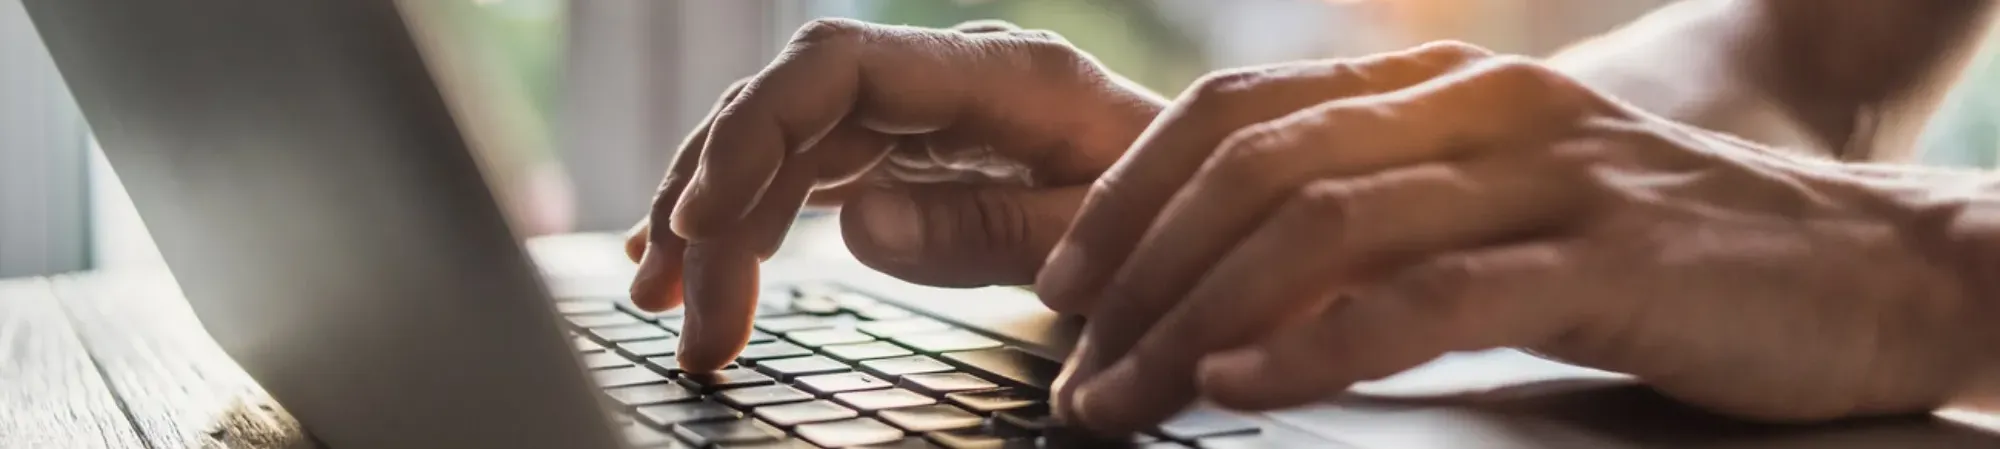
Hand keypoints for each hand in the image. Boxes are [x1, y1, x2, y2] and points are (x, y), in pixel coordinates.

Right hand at [625, 19, 1163, 371]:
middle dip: (715, 203)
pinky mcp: (910, 147)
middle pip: (788, 109)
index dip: (753, 133)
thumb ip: (991, 228)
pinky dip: (749, 217)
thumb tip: (857, 224)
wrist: (1219, 201)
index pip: (836, 67)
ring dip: (713, 217)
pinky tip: (701, 263)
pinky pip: (807, 168)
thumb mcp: (1102, 234)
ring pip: (782, 140)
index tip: (701, 222)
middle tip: (682, 317)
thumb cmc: (1178, 215)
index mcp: (999, 76)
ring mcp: (921, 110)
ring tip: (667, 307)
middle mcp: (945, 77)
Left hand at [1035, 41, 1993, 432]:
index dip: (1129, 195)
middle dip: (1137, 273)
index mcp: (1439, 89)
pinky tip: (1245, 385)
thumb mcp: (1501, 213)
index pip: (1237, 113)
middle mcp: (1478, 108)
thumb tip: (1235, 292)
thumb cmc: (1664, 256)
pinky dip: (1320, 340)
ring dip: (1195, 319)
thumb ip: (1384, 224)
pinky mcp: (1605, 257)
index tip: (1063, 286)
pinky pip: (1429, 292)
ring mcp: (1543, 173)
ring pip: (1319, 225)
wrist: (1871, 266)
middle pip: (1252, 167)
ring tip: (1126, 398)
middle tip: (1075, 370)